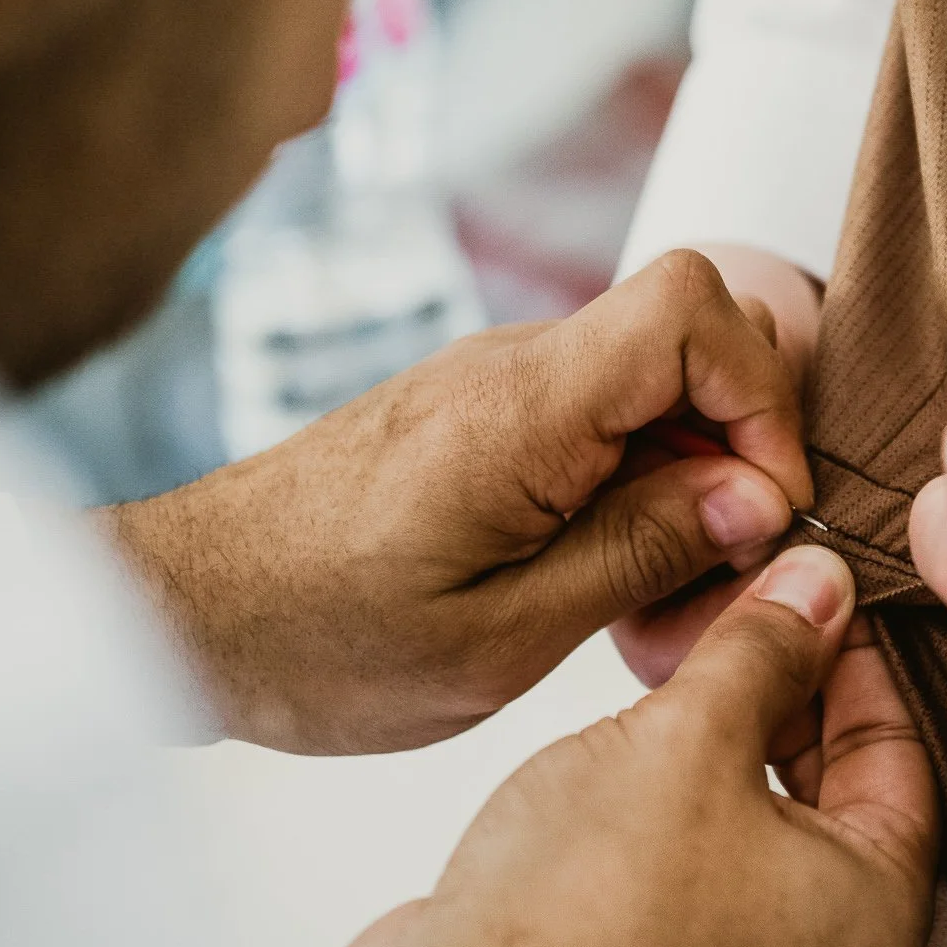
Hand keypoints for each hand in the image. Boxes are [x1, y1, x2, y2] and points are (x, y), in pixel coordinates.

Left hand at [108, 250, 811, 754]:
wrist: (184, 614)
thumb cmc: (319, 640)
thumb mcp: (502, 637)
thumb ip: (641, 553)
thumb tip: (758, 499)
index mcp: (522, 408)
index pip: (691, 306)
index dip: (761, 395)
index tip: (763, 504)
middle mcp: (514, 369)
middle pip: (693, 333)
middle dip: (743, 442)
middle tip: (722, 561)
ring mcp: (498, 384)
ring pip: (656, 383)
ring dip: (694, 476)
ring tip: (661, 591)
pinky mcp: (486, 415)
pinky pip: (604, 417)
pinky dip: (641, 484)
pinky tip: (610, 574)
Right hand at [293, 545, 936, 946]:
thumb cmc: (589, 908)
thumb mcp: (690, 740)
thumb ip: (764, 651)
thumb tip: (821, 580)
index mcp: (879, 915)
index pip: (902, 751)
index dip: (855, 653)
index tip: (816, 581)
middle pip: (839, 787)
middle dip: (792, 688)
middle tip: (748, 600)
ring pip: (767, 820)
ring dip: (733, 734)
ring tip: (688, 648)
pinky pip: (709, 863)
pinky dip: (688, 794)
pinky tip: (642, 727)